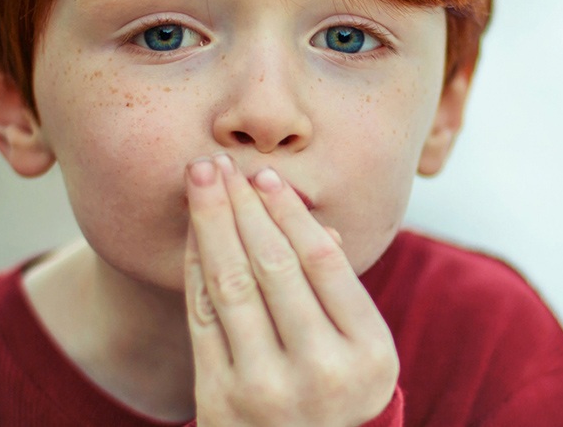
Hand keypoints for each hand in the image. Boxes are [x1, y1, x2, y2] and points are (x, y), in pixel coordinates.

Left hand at [184, 153, 398, 426]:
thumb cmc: (338, 395)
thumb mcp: (363, 351)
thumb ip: (340, 290)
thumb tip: (308, 217)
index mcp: (368, 353)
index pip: (323, 262)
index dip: (290, 212)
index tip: (267, 177)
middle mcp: (320, 371)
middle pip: (273, 266)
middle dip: (243, 205)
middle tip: (223, 163)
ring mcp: (267, 388)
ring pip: (232, 284)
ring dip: (212, 223)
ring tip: (201, 180)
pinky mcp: (220, 398)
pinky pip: (203, 316)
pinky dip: (195, 265)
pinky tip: (193, 231)